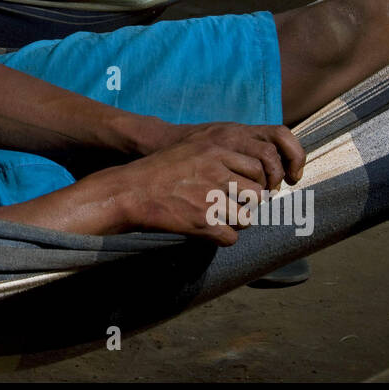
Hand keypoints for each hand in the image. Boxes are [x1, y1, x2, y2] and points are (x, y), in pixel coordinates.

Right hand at [107, 129, 303, 242]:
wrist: (131, 191)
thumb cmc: (158, 171)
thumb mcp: (190, 151)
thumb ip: (218, 159)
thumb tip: (244, 173)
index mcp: (215, 151)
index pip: (257, 167)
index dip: (252, 181)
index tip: (242, 189)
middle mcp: (216, 172)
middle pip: (257, 194)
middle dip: (248, 204)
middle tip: (233, 206)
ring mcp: (211, 198)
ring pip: (247, 218)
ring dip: (236, 222)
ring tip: (220, 219)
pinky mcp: (203, 221)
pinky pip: (231, 237)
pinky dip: (221, 238)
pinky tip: (208, 231)